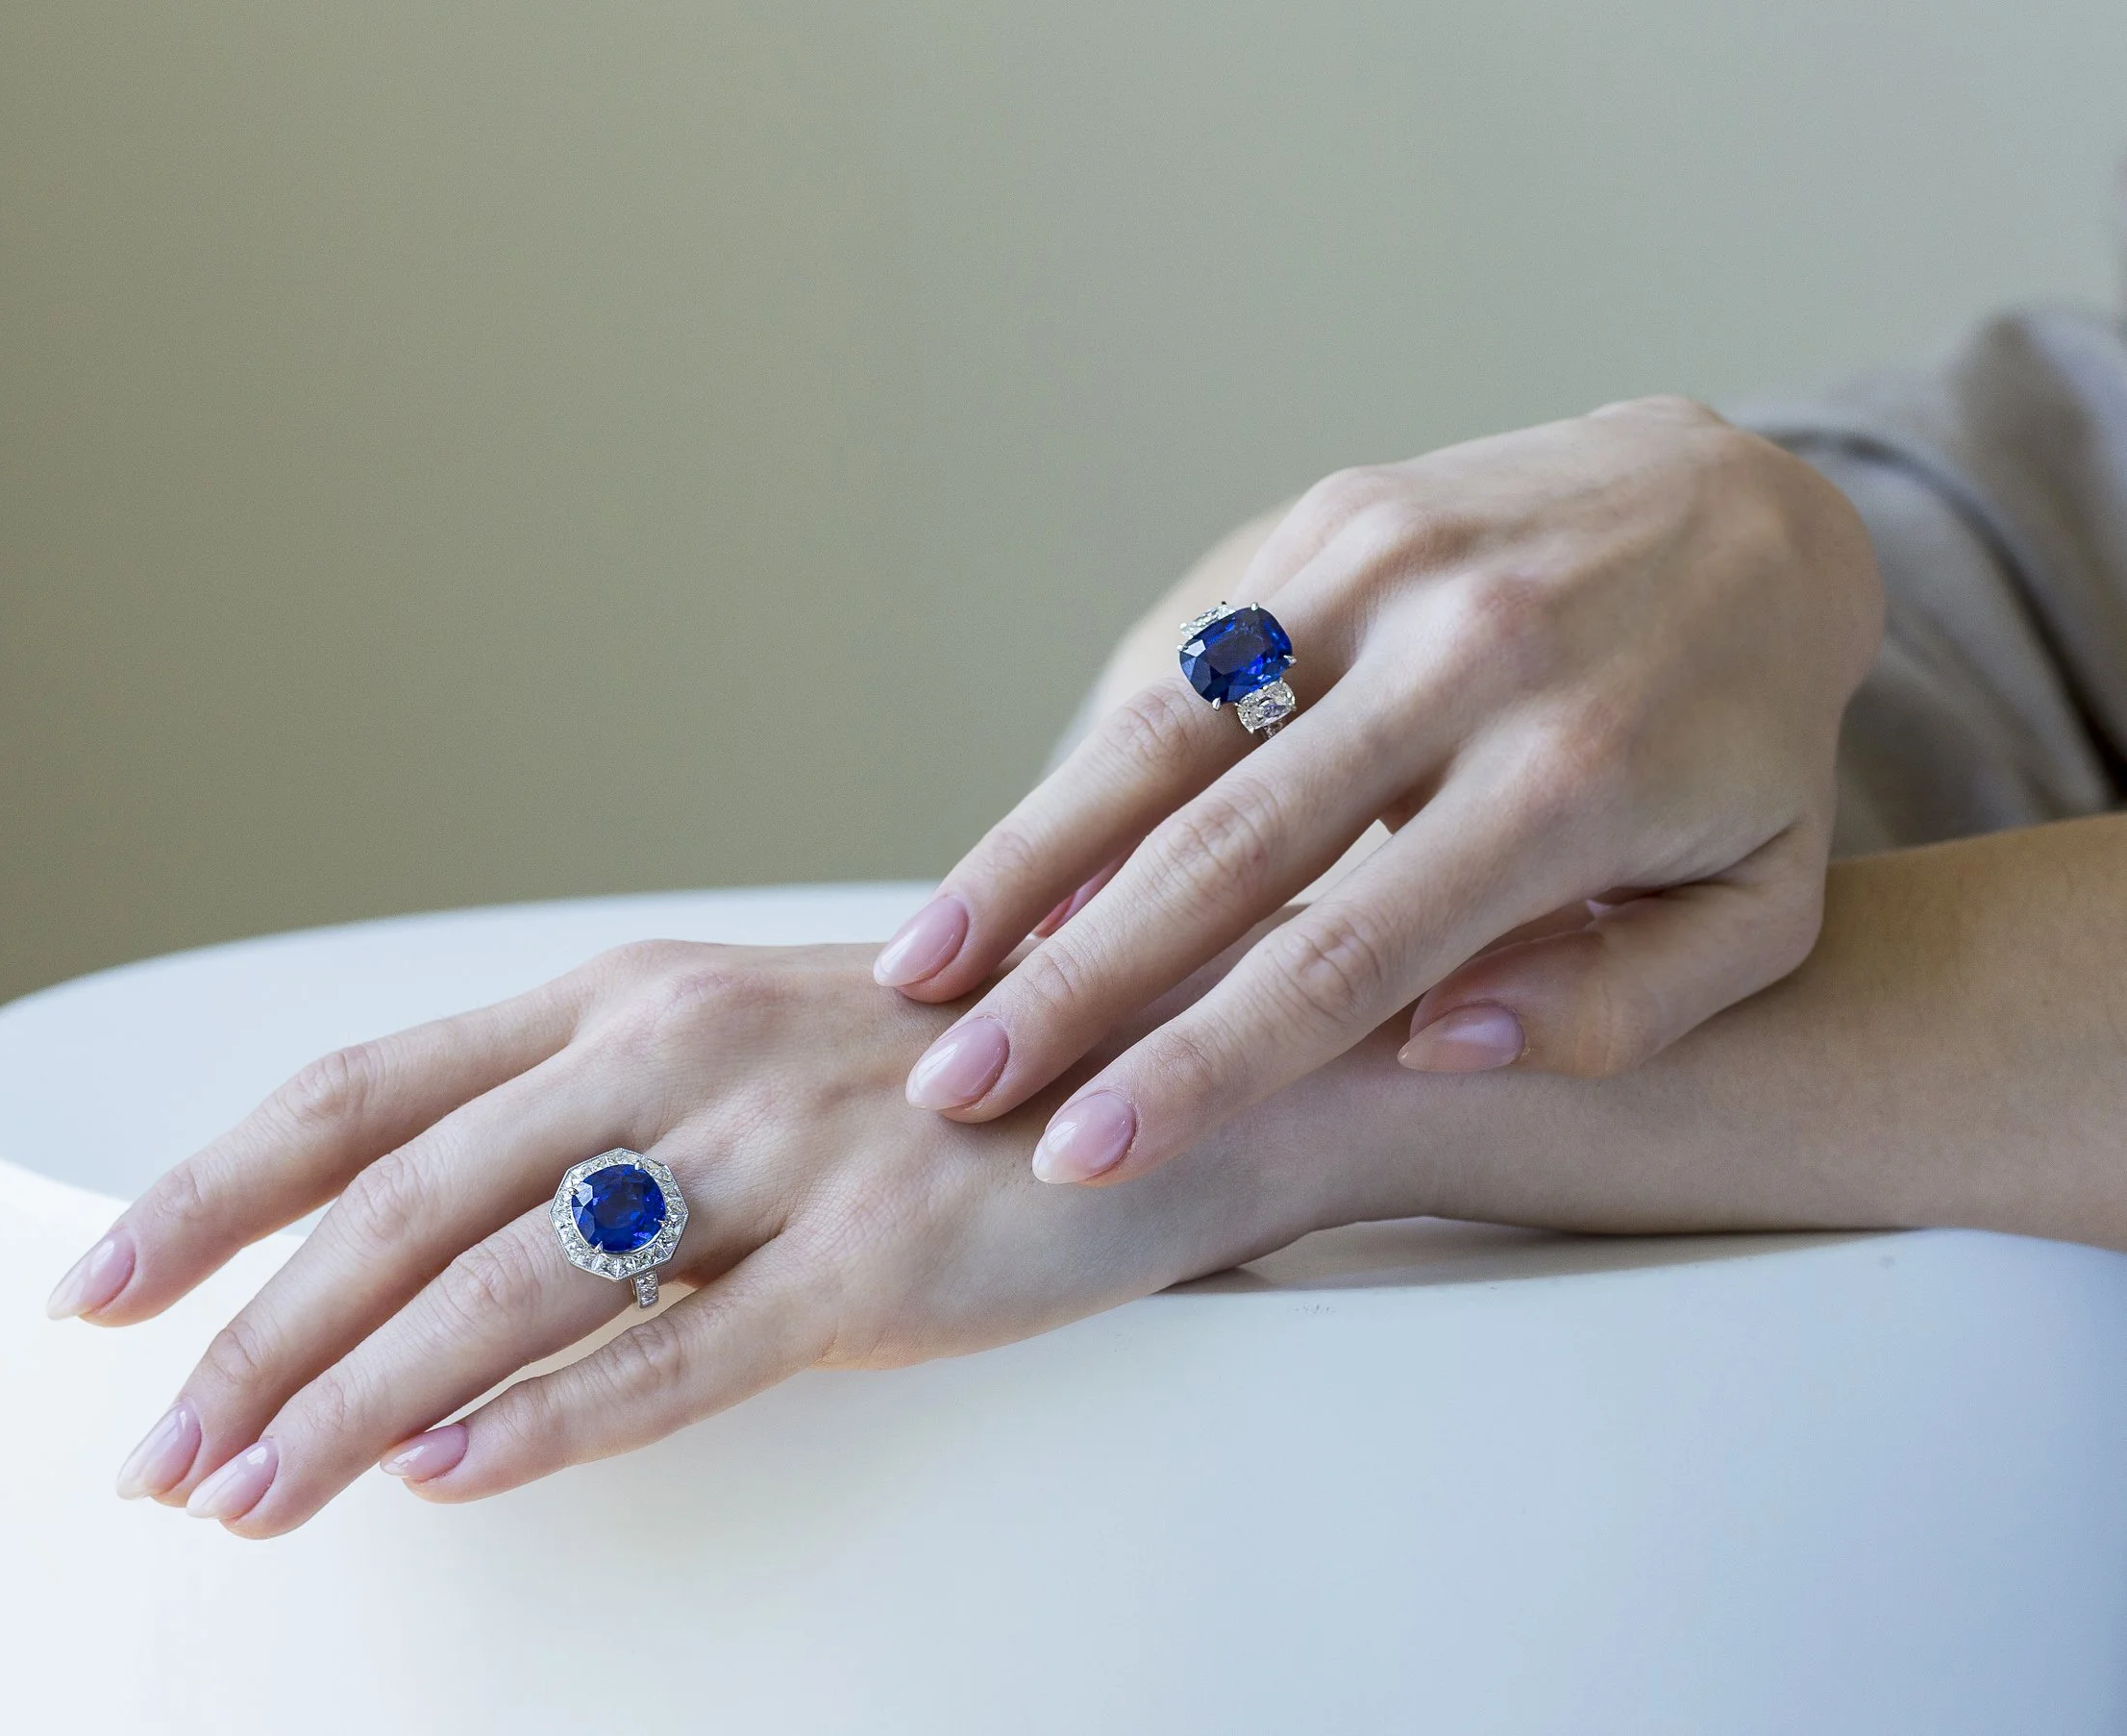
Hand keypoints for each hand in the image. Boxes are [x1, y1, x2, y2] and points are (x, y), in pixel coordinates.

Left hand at [45, 940, 1376, 1533]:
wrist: (1193, 1057)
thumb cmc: (956, 1080)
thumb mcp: (753, 1062)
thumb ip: (603, 1119)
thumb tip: (429, 1237)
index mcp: (635, 993)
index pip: (370, 1086)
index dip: (217, 1187)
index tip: (102, 1283)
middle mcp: (685, 1045)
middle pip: (403, 1194)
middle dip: (250, 1331)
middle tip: (153, 1452)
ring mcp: (782, 1146)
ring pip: (510, 1282)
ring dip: (354, 1399)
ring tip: (251, 1495)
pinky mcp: (883, 1255)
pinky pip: (682, 1350)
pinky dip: (550, 1419)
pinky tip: (451, 1477)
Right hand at [873, 397, 1882, 1184]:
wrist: (1744, 505)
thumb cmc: (1739, 740)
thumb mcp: (1754, 906)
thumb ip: (1616, 1005)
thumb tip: (1429, 1044)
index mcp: (1574, 778)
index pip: (1347, 954)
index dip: (1203, 1064)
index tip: (1086, 1152)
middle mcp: (1464, 657)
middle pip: (1221, 850)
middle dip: (1072, 985)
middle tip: (954, 1085)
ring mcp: (1383, 569)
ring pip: (1163, 740)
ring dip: (1026, 865)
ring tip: (920, 975)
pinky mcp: (1329, 521)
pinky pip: (1180, 665)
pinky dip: (1087, 773)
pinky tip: (1008, 869)